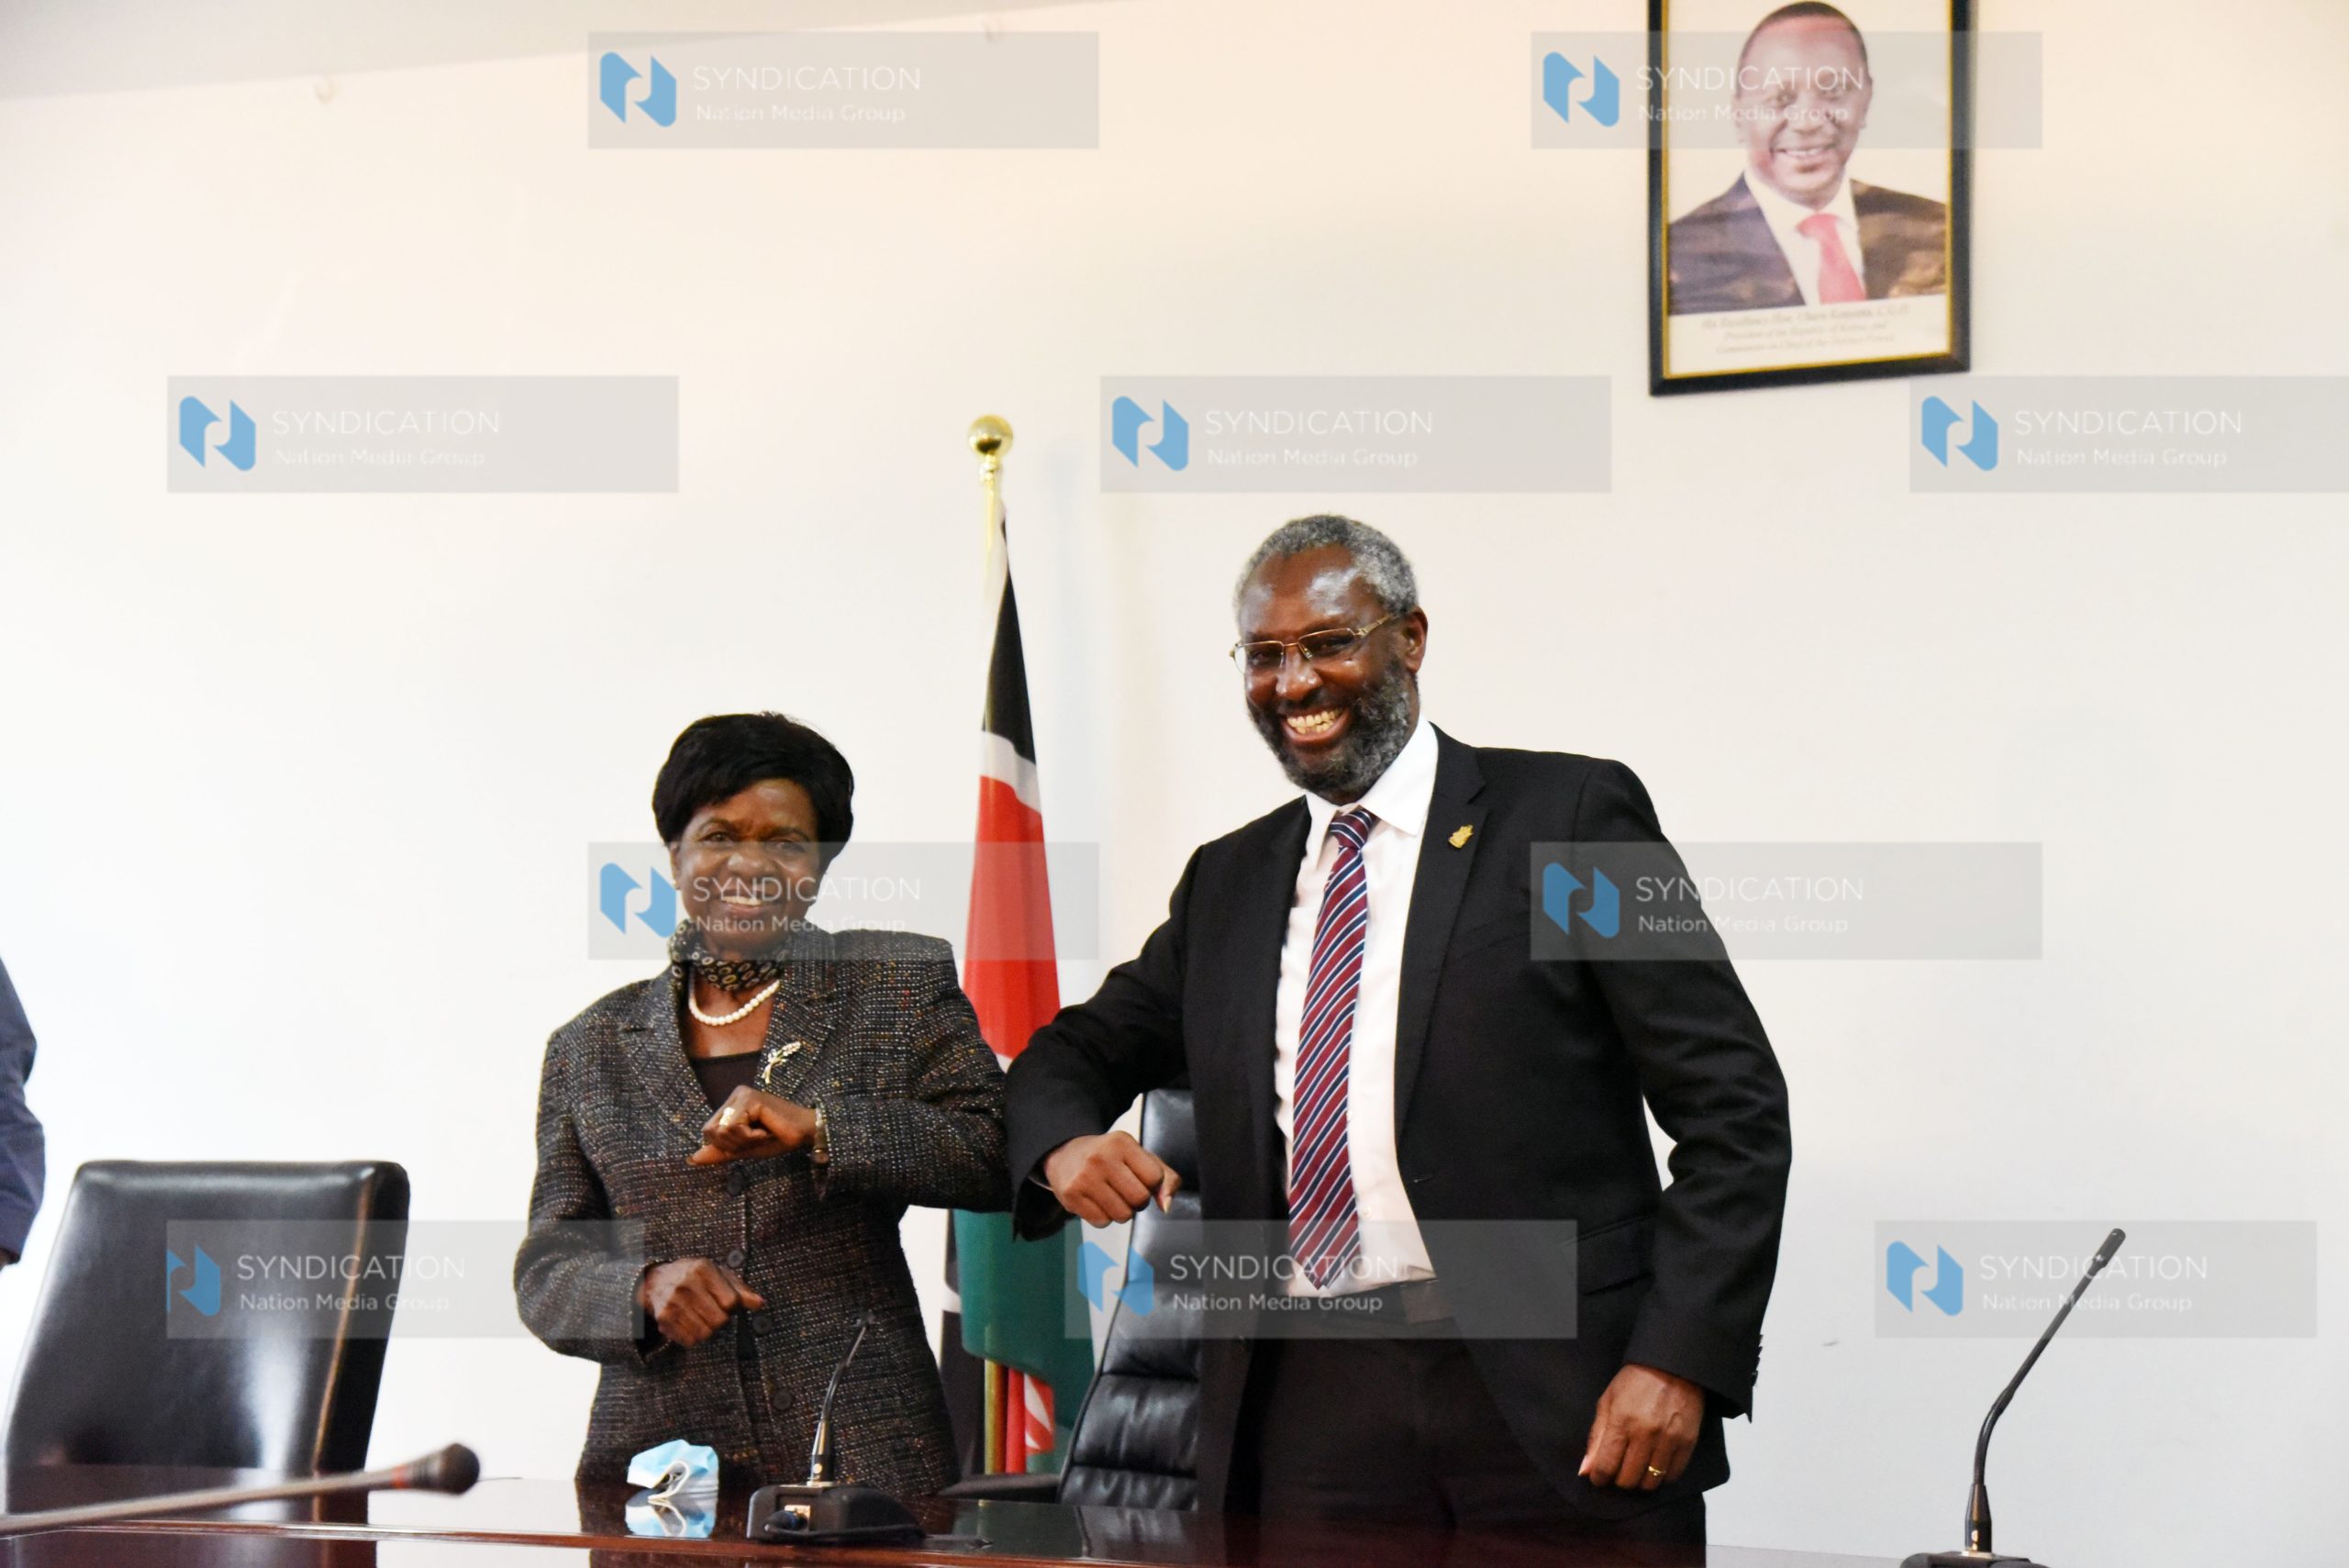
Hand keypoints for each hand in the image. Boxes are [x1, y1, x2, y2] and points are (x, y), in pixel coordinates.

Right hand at [637, 1258, 764, 1346]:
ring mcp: (673, 1301)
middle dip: (720, 1320)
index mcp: (703, 1269)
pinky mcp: (664, 1318)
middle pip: (719, 1320)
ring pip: (705, 1333)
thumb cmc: (695, 1277)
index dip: (731, 1306)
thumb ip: (740, 1290)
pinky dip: (693, 1337)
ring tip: (700, 1317)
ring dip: (707, 1330)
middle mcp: (687, 1284)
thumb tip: (760, 1304)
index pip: (731, 1302)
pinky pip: (689, 1341)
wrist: (656, 1279)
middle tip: (712, 1312)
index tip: (724, 1302)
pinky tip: (689, 1323)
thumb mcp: (718, 1275)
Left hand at [688, 1086, 815, 1165]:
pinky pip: (734, 1127)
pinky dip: (750, 1136)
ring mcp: (741, 1094)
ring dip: (743, 1141)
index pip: (708, 1131)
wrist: (803, 1135)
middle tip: (756, 1137)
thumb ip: (718, 1152)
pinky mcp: (750, 1098)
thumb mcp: (742, 1149)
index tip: (750, 1140)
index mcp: (730, 1105)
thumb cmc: (776, 1139)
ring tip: (762, 1133)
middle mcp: (734, 1095)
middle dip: (733, 1144)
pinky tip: (766, 1130)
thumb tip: (691, 1160)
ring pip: (721, 1130)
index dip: (726, 1146)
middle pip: (710, 1131)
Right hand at [1042, 1131, 1179, 1225]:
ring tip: (1111, 1196)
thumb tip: (1165, 1205)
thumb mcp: (1138, 1156)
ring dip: (1122, 1212)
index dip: (1152, 1184)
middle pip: (1140, 1199)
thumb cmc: (1110, 1157)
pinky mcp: (1070, 1195)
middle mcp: (1101, 1157)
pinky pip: (1102, 1222)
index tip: (1139, 1178)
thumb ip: (1164, 1177)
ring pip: (1122, 1215)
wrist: (1065, 1154)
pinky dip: (1103, 1217)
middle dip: (1138, 1201)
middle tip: (1125, 1190)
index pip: (1155, 1177)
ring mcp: (1084, 1177)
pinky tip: (1096, 1201)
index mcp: (1122, 1142)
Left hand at [1579, 1363, 1702, 1489]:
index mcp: (1622, 1421)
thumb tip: (1586, 1469)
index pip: (1606, 1466)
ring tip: (1636, 1468)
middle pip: (1628, 1479)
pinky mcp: (1687, 1443)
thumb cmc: (1635, 1382)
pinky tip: (1655, 1465)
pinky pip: (1672, 1475)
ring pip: (1650, 1482)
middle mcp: (1646, 1434)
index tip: (1598, 1477)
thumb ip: (1596, 1438)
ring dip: (1640, 1481)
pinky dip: (1661, 1476)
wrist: (1672, 1366)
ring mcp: (1669, 1440)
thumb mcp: (1607, 1402)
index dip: (1599, 1477)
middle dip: (1618, 1480)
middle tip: (1618, 1470)